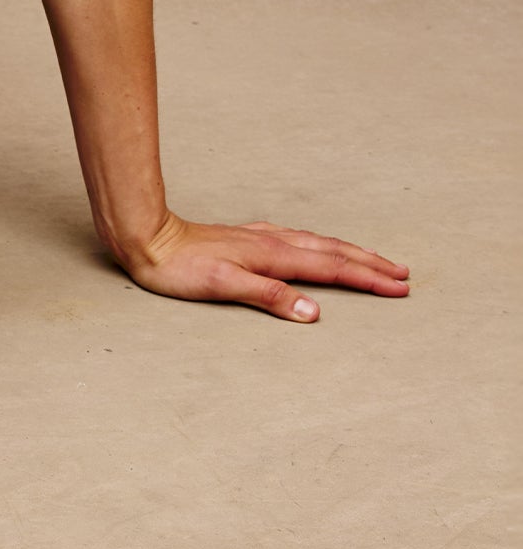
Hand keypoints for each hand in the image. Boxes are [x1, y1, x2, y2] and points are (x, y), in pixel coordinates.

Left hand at [114, 210, 409, 320]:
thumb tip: (314, 312)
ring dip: (349, 251)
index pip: (332, 268)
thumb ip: (270, 297)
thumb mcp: (223, 286)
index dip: (367, 279)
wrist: (146, 237)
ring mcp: (259, 238)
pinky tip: (314, 245)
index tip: (399, 288)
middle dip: (369, 263)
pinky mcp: (246, 238)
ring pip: (316, 242)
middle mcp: (271, 242)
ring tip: (373, 258)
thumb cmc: (178, 266)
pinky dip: (320, 244)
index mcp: (272, 256)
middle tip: (402, 274)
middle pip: (332, 251)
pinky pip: (297, 239)